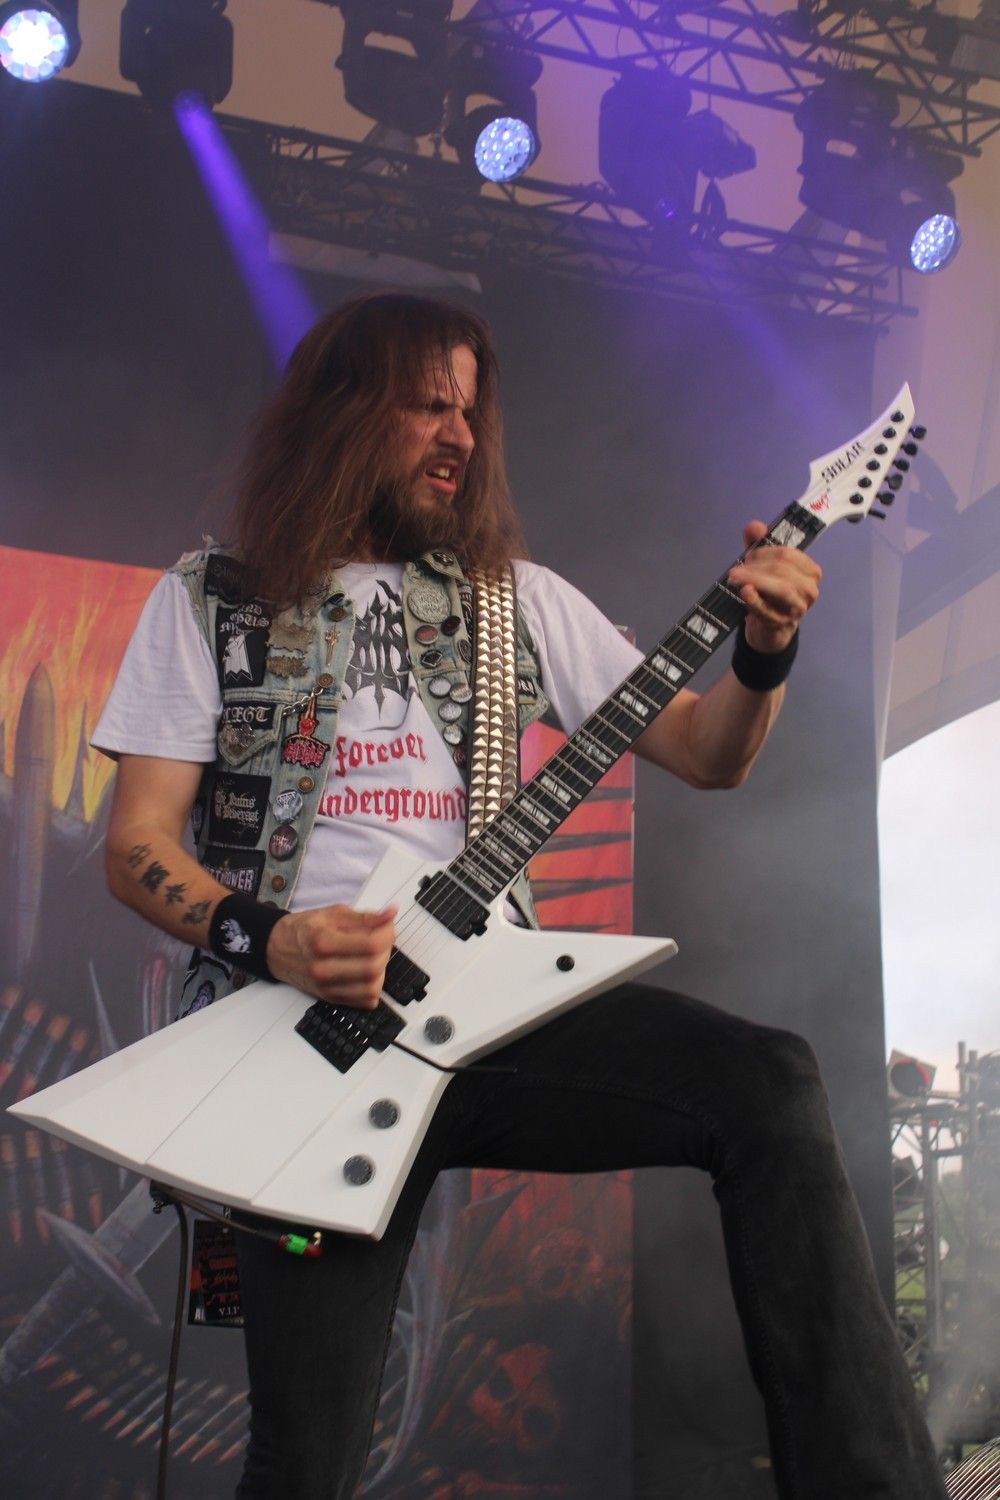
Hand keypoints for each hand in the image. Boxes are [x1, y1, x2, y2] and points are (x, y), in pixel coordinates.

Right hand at [266, 904, 396, 1008]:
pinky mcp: (330, 998)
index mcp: (324, 941)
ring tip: (373, 956)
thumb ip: (365, 917)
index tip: (388, 926)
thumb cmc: (304, 930)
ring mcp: (326, 986)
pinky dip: (374, 987)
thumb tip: (390, 915)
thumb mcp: (333, 913)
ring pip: (372, 988)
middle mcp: (323, 967)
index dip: (388, 934)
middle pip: (374, 967)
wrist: (277, 949)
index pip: (372, 944)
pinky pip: (365, 1001)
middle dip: (386, 951)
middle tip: (382, 939)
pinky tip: (366, 972)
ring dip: (381, 971)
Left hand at [727, 520, 820, 652]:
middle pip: (782, 570)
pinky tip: (745, 593)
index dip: (764, 552)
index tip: (748, 556)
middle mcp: (810, 588)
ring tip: (735, 578)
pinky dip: (755, 601)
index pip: (787, 554)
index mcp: (809, 570)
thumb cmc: (769, 593)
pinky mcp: (783, 624)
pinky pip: (770, 611)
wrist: (769, 629)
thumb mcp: (763, 566)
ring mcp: (799, 608)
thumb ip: (758, 545)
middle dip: (756, 567)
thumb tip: (753, 526)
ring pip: (781, 588)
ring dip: (755, 580)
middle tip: (735, 571)